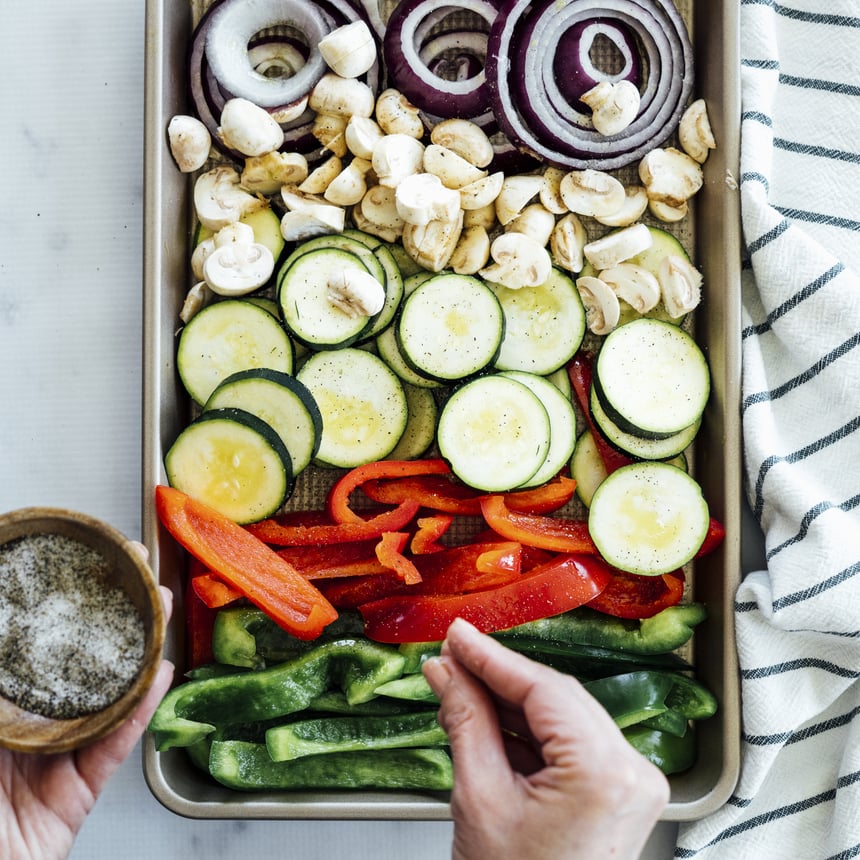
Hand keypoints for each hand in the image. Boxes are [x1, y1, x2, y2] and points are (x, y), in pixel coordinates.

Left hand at [0, 543, 174, 859]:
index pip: (27, 650)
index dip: (57, 607)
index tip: (81, 568)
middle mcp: (23, 729)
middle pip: (74, 665)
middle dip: (110, 619)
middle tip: (135, 577)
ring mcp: (52, 760)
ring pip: (104, 698)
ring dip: (137, 653)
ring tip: (160, 613)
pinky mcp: (77, 794)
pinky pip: (114, 745)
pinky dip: (140, 710)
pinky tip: (160, 676)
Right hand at [422, 618, 668, 859]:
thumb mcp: (480, 798)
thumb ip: (466, 720)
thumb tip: (447, 670)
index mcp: (604, 773)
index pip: (543, 689)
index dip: (492, 656)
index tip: (458, 635)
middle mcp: (632, 771)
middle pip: (556, 697)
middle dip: (500, 675)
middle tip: (454, 655)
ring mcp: (632, 782)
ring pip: (564, 714)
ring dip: (512, 699)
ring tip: (462, 684)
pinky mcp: (621, 791)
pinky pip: (572, 739)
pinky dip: (531, 727)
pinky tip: (492, 715)